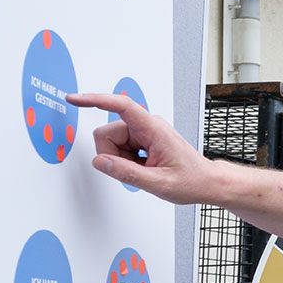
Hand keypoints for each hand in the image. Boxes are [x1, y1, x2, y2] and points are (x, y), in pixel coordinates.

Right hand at [67, 93, 212, 203]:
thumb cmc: (192, 180)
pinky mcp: (143, 140)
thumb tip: (100, 162)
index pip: (121, 106)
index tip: (75, 99)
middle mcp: (148, 126)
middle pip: (107, 133)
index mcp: (154, 129)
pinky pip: (120, 148)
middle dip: (112, 155)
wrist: (207, 182)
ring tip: (144, 170)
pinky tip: (143, 168)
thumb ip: (127, 173)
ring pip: (112, 143)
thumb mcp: (158, 183)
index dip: (95, 100)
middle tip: (136, 170)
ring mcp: (145, 132)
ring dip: (121, 160)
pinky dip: (126, 161)